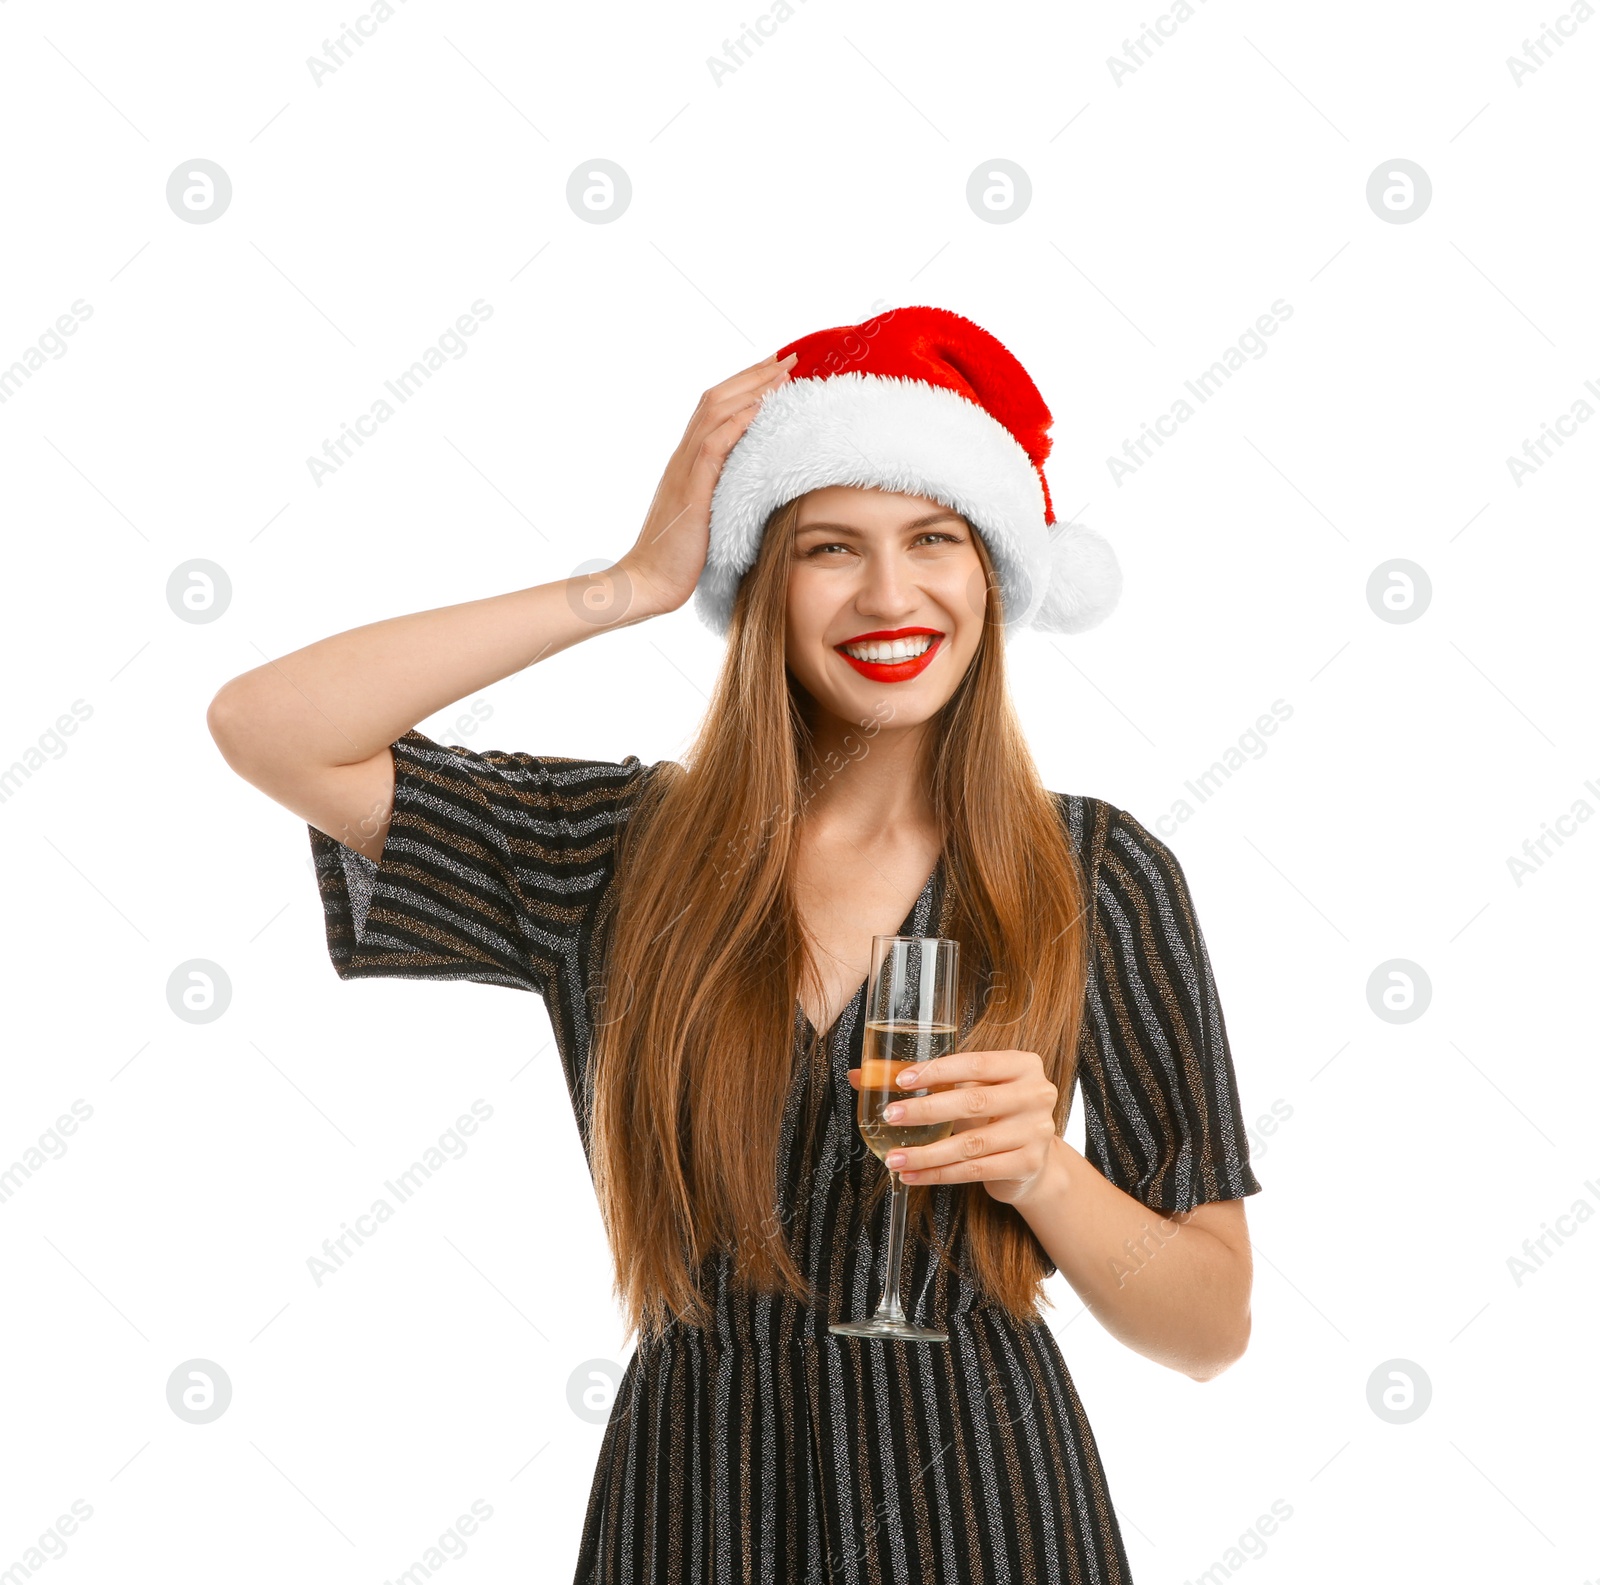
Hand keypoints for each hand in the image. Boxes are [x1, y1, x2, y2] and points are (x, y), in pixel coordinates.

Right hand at [619, 350, 797, 616]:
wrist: (647, 581)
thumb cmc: (678, 559)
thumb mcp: (706, 518)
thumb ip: (722, 495)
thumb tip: (752, 488)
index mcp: (688, 463)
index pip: (717, 410)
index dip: (746, 387)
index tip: (776, 371)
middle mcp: (684, 457)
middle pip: (717, 399)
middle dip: (753, 375)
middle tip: (787, 357)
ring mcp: (684, 471)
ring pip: (715, 413)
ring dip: (750, 388)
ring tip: (781, 372)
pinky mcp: (690, 490)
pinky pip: (713, 446)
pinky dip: (736, 422)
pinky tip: (759, 407)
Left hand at [847, 1049, 1060, 1205]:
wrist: (1035, 1158)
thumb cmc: (994, 1113)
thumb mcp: (969, 1089)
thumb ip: (922, 1079)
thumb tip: (859, 1076)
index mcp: (1022, 1065)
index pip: (975, 1064)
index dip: (936, 1071)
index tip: (901, 1080)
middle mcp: (1036, 1095)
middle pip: (973, 1102)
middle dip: (925, 1111)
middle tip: (889, 1116)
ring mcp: (1035, 1132)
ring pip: (971, 1144)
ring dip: (927, 1152)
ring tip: (894, 1157)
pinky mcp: (1028, 1164)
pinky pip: (974, 1171)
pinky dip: (938, 1174)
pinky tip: (913, 1174)